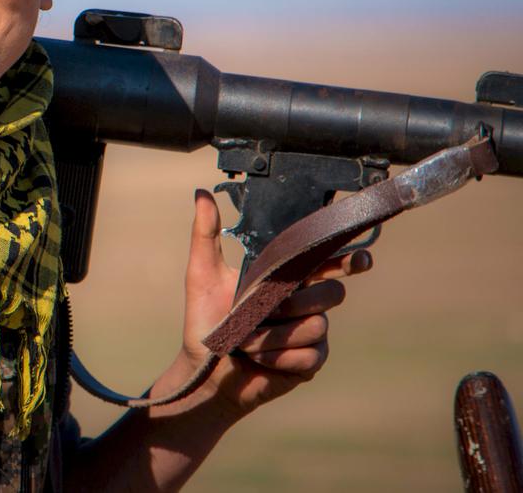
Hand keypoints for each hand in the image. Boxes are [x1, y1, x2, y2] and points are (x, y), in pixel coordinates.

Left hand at [168, 189, 373, 418]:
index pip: (327, 262)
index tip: (362, 259)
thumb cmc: (205, 321)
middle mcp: (305, 302)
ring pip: (317, 325)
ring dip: (274, 335)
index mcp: (286, 278)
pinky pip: (310, 354)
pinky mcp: (310, 362)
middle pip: (332, 293)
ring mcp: (311, 332)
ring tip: (246, 340)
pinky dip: (278, 357)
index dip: (350, 259)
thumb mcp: (201, 273)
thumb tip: (202, 194)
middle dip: (296, 302)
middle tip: (264, 310)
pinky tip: (258, 359)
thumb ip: (206, 233)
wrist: (204, 369)